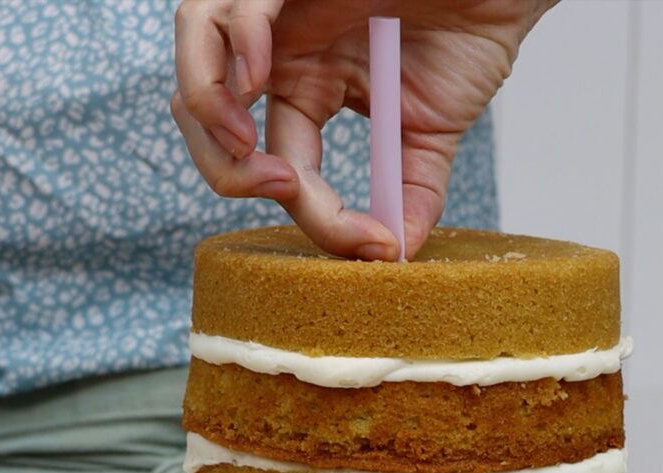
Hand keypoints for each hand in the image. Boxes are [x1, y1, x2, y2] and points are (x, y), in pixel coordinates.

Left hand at [173, 0, 556, 259]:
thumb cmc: (466, 37)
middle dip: (224, 167)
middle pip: (207, 117)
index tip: (370, 240)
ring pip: (196, 60)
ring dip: (207, 112)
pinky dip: (234, 48)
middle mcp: (281, 55)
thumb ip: (410, 193)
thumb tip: (394, 256)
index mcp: (308, 90)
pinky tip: (260, 81)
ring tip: (245, 146)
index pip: (276, 162)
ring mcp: (280, 16)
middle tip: (276, 189)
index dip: (311, 211)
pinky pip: (230, 9)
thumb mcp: (432, 132)